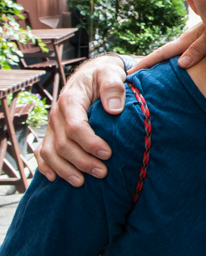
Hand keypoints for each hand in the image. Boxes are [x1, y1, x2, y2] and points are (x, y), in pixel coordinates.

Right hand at [36, 55, 127, 185]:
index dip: (90, 143)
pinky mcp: (53, 132)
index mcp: (71, 100)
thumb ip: (113, 87)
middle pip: (64, 144)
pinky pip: (42, 152)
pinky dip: (46, 166)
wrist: (93, 73)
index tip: (108, 154)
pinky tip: (55, 179)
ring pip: (51, 153)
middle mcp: (57, 114)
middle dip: (82, 161)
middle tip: (103, 173)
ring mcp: (53, 125)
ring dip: (65, 170)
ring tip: (82, 183)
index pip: (75, 127)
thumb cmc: (104, 74)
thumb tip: (114, 109)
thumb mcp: (111, 73)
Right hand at [133, 23, 205, 71]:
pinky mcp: (199, 42)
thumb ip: (199, 47)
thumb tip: (181, 64)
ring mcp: (191, 41)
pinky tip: (173, 69)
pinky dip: (173, 61)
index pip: (162, 53)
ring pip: (172, 55)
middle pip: (163, 54)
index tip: (131, 74)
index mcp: (186, 39)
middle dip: (147, 66)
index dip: (146, 63)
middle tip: (131, 79)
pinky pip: (183, 53)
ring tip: (147, 78)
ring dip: (160, 64)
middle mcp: (186, 41)